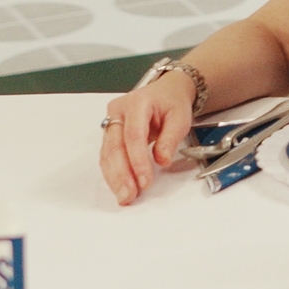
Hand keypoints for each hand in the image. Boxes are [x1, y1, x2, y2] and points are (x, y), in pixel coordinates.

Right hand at [97, 77, 195, 205]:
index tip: (145, 181)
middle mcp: (119, 111)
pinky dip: (113, 173)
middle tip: (129, 195)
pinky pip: (107, 155)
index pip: (134, 135)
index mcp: (138, 102)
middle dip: (122, 175)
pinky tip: (119, 186)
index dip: (138, 161)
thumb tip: (161, 160)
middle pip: (115, 146)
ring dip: (115, 178)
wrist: (166, 92)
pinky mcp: (109, 133)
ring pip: (107, 154)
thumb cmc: (172, 102)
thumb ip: (170, 139)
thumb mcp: (180, 118)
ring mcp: (111, 121)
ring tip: (125, 196)